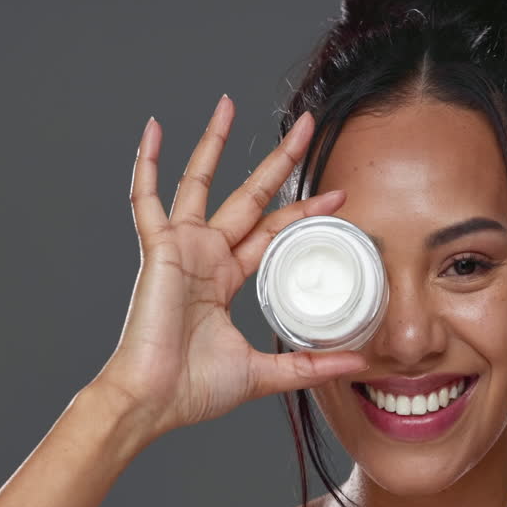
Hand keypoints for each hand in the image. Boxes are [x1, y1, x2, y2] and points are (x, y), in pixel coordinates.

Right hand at [89, 96, 366, 439]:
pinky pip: (147, 199)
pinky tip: (154, 129)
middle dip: (278, 162)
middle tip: (305, 127)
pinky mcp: (157, 250)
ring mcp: (180, 249)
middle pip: (249, 196)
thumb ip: (310, 365)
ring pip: (200, 183)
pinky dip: (147, 164)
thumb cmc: (194, 389)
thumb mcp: (265, 373)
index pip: (273, 233)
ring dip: (213, 143)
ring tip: (228, 105)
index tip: (338, 196)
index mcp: (226, 280)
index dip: (304, 213)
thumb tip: (359, 363)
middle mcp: (205, 256)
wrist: (154, 401)